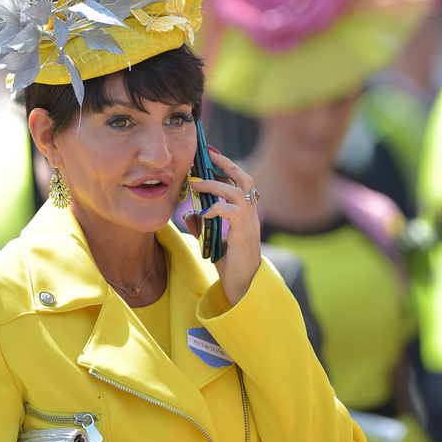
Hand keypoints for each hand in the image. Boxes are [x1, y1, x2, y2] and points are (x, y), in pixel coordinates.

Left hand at [183, 149, 261, 305]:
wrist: (242, 287)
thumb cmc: (231, 262)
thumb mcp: (216, 238)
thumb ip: (206, 224)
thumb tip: (190, 213)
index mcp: (246, 212)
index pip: (241, 181)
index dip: (227, 166)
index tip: (211, 155)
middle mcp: (251, 214)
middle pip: (244, 179)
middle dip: (226, 164)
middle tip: (207, 156)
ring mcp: (249, 224)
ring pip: (237, 192)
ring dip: (215, 185)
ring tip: (196, 183)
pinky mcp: (243, 235)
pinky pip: (233, 213)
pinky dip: (217, 208)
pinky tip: (204, 212)